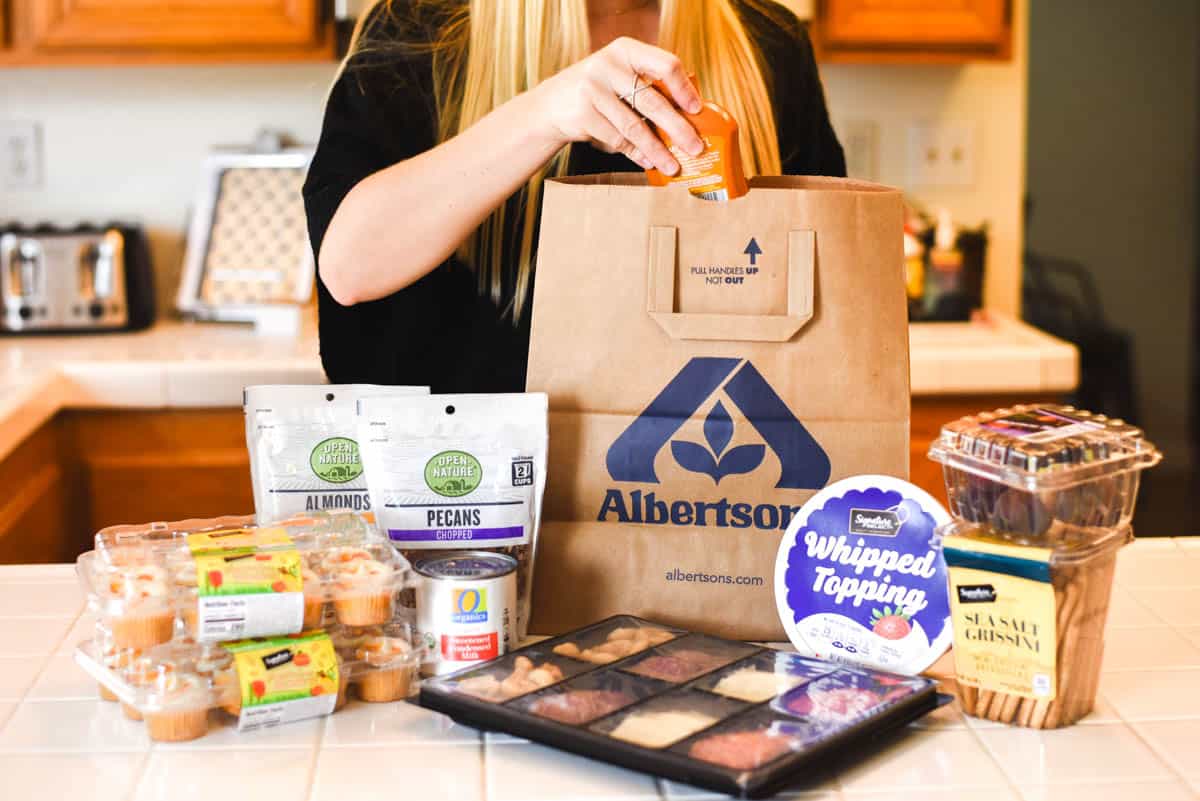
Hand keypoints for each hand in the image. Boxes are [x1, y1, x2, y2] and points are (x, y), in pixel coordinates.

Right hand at [529, 37, 704, 174]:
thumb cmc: (600, 90)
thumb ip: (648, 84)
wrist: (553, 104)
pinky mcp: (583, 113)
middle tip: (696, 147)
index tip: (697, 110)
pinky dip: (636, 153)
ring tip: (673, 165)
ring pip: (634, 125)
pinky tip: (649, 161)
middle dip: (678, 128)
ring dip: (657, 149)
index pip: (665, 64)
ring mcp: (593, 89)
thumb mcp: (621, 75)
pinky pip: (617, 138)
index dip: (684, 88)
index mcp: (627, 50)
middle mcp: (609, 65)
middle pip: (652, 100)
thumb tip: (689, 115)